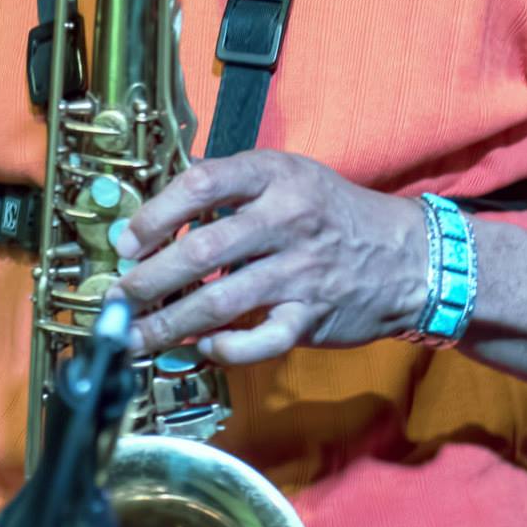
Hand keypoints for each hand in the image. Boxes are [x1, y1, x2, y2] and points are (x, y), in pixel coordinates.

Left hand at [113, 152, 428, 365]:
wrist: (408, 256)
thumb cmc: (335, 215)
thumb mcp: (292, 178)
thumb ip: (233, 188)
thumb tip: (159, 212)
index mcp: (277, 176)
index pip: (201, 184)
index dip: (154, 214)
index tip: (127, 241)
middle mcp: (288, 220)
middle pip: (200, 250)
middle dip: (147, 279)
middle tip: (118, 298)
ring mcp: (300, 271)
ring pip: (218, 302)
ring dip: (166, 324)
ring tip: (134, 336)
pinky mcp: (310, 316)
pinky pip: (256, 341)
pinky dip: (223, 349)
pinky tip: (202, 348)